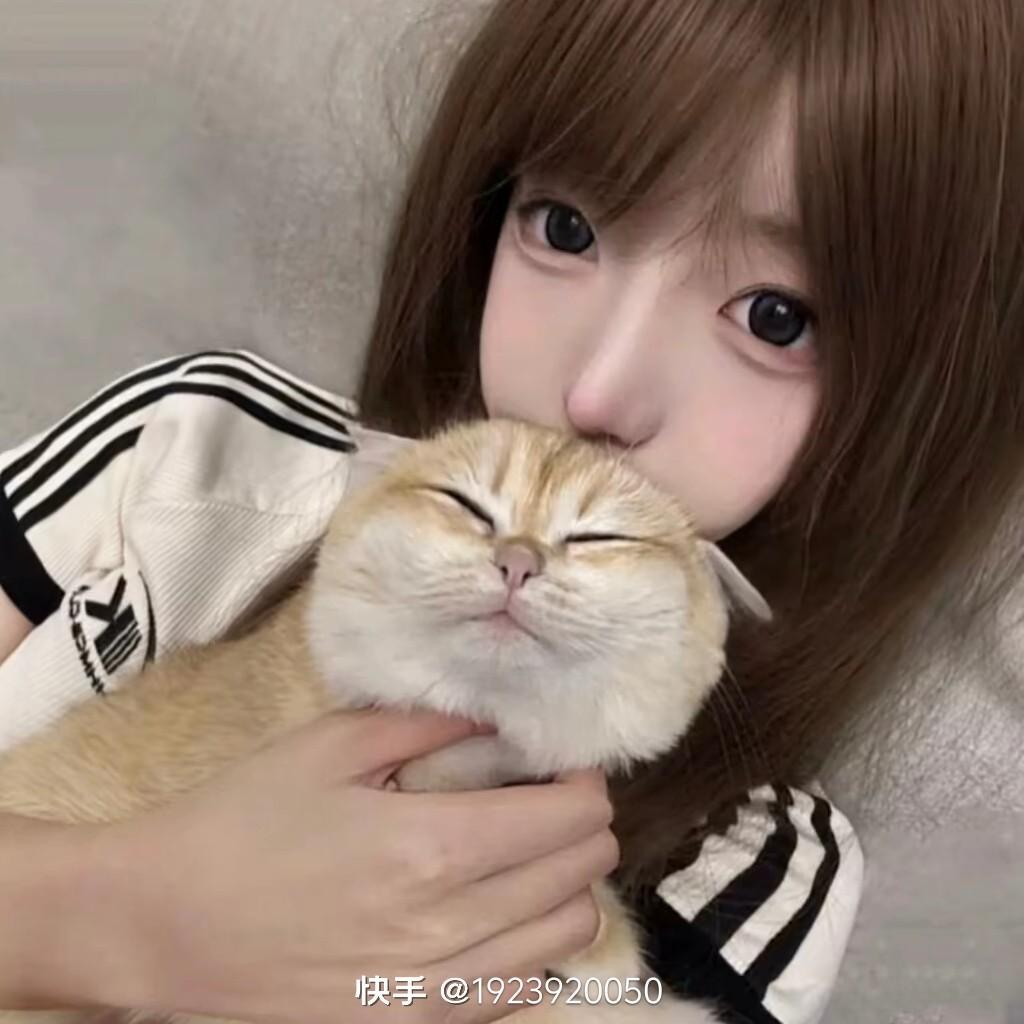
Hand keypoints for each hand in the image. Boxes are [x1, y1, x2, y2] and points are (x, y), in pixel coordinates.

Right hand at [101, 708, 617, 1023]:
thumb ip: (425, 725)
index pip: (568, 819)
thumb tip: (495, 719)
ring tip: (527, 857)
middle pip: (579, 876)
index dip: (585, 784)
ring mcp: (431, 995)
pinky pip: (516, 993)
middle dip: (584, 827)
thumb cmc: (240, 822)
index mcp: (430, 848)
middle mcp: (447, 931)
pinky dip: (531, 947)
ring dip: (566, 888)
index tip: (565, 766)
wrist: (158, 926)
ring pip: (565, 940)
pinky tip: (495, 914)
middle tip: (550, 801)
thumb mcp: (329, 746)